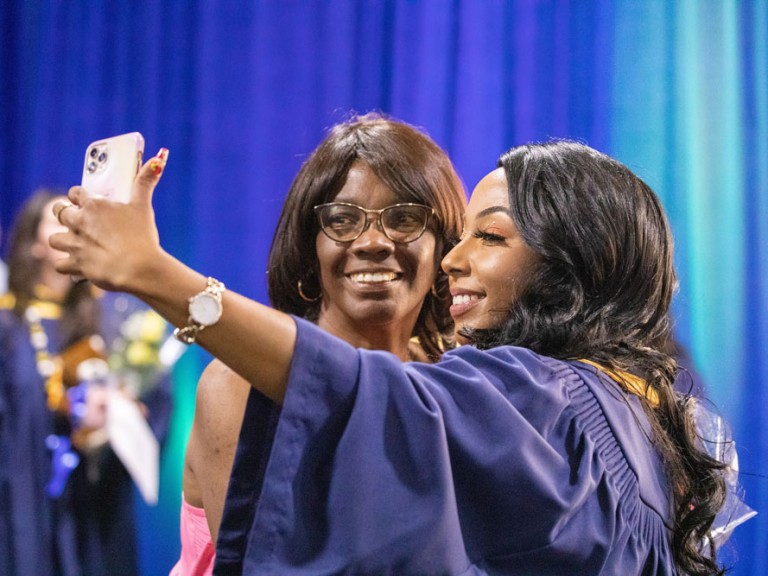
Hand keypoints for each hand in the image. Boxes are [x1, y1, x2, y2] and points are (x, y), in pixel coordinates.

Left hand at [50, 149, 168, 292]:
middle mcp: (79, 222)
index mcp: (93, 206)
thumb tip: (158, 158)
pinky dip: (67, 265)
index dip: (78, 196)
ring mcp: (74, 244)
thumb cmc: (142, 236)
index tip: (83, 200)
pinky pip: (59, 265)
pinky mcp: (75, 265)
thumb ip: (146, 182)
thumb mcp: (144, 206)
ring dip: (62, 240)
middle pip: (58, 212)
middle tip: (78, 221)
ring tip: (75, 244)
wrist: (138, 268)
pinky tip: (77, 265)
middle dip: (65, 214)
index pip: (75, 193)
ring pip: (54, 239)